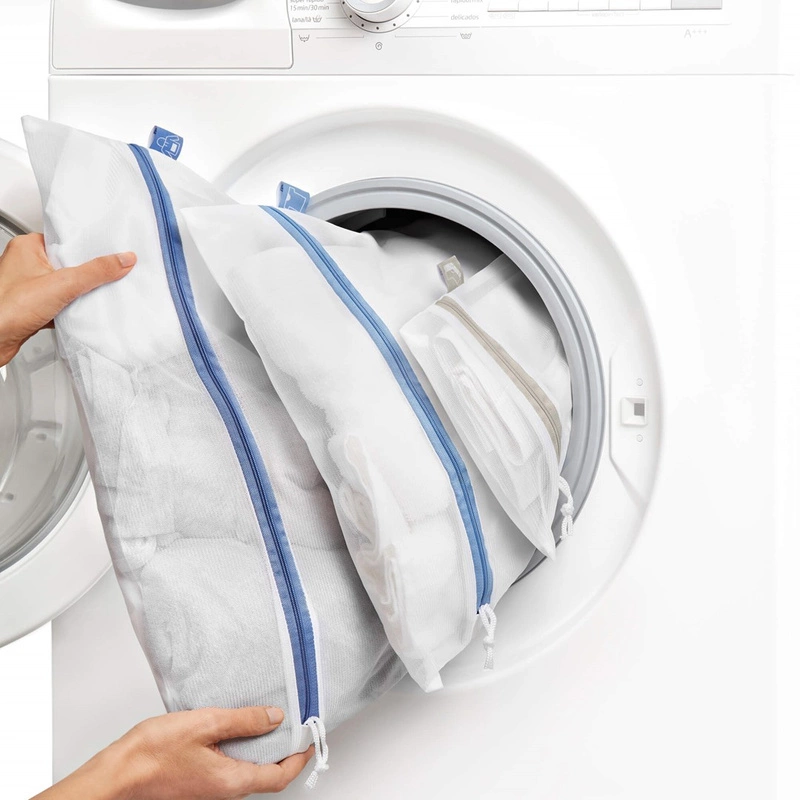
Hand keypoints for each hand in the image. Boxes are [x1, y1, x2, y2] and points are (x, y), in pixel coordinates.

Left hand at [0, 233, 135, 366]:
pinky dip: (72, 310)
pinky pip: (61, 304)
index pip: (67, 241)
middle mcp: (26, 264)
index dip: (89, 248)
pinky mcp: (33, 308)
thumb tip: (122, 260)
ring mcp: (30, 287)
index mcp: (28, 247)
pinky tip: (80, 314)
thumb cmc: (6, 308)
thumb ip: (95, 272)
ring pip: (66, 286)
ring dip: (80, 294)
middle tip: (106, 277)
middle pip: (70, 265)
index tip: (110, 253)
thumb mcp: (62, 285)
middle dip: (88, 275)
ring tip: (93, 296)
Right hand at [33, 706, 313, 799]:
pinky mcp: (196, 783)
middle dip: (283, 752)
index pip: (279, 777)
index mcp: (231, 782)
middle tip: (293, 725)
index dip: (299, 758)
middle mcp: (223, 792)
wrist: (114, 777)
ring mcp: (208, 790)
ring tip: (267, 721)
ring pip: (246, 772)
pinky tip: (234, 729)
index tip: (310, 737)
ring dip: (261, 750)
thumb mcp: (205, 725)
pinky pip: (228, 768)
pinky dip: (240, 750)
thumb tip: (274, 718)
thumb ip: (243, 721)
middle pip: (265, 776)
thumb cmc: (151, 755)